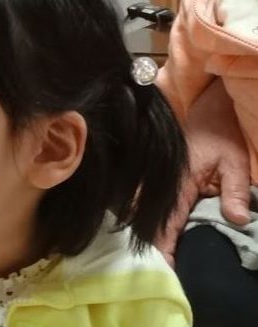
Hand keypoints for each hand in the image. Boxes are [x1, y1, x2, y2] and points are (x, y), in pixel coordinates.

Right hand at [155, 78, 250, 265]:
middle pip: (151, 224)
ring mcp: (161, 185)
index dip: (165, 247)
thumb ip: (236, 190)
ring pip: (149, 218)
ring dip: (155, 238)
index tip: (167, 269)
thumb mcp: (235, 162)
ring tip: (163, 261)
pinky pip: (155, 210)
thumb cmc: (221, 135)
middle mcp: (164, 186)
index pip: (167, 222)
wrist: (207, 113)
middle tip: (165, 273)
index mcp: (179, 183)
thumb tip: (237, 220)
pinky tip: (164, 240)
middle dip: (156, 248)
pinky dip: (158, 226)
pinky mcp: (164, 185)